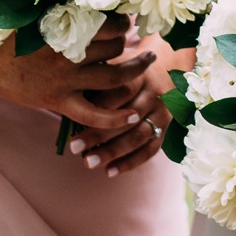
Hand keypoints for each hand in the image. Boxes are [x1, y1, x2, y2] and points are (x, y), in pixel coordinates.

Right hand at [0, 14, 153, 127]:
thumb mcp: (25, 4)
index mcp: (63, 24)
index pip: (107, 20)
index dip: (121, 19)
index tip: (125, 17)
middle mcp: (69, 51)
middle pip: (114, 46)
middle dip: (126, 39)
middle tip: (132, 35)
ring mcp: (65, 78)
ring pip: (114, 75)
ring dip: (136, 68)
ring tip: (149, 60)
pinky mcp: (58, 101)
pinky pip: (94, 114)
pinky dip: (116, 117)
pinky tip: (133, 115)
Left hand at [65, 39, 173, 175]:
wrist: (165, 66)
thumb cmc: (126, 67)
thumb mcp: (114, 64)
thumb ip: (97, 78)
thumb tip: (68, 97)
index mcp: (140, 74)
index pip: (121, 92)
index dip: (99, 106)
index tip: (74, 118)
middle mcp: (155, 94)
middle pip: (129, 117)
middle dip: (100, 134)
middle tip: (75, 147)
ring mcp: (162, 113)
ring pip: (139, 136)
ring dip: (113, 152)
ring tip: (89, 162)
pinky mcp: (166, 128)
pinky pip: (150, 150)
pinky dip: (130, 162)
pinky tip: (110, 171)